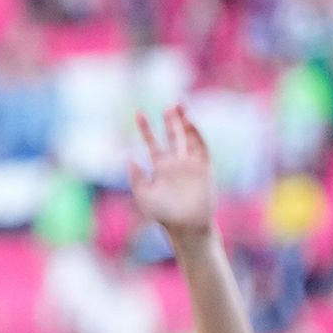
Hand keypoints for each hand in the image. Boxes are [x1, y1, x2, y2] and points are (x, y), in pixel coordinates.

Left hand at [129, 104, 216, 240]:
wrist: (186, 226)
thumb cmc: (163, 215)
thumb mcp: (144, 195)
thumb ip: (137, 177)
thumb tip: (129, 157)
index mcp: (160, 168)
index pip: (153, 144)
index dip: (147, 129)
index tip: (139, 114)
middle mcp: (176, 163)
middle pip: (173, 136)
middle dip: (170, 121)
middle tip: (168, 105)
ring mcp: (190, 164)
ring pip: (188, 138)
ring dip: (184, 123)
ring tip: (178, 106)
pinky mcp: (203, 168)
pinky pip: (200, 148)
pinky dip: (196, 135)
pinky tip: (189, 123)